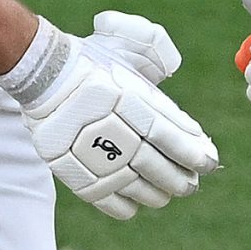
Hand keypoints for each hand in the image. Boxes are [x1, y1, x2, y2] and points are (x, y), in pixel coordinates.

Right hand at [0, 17, 217, 219]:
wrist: (42, 72)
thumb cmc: (92, 59)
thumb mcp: (129, 44)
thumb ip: (161, 59)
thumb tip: (178, 101)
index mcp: (128, 99)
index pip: (169, 135)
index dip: (193, 153)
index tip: (208, 162)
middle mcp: (112, 129)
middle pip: (155, 165)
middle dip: (179, 179)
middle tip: (191, 185)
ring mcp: (89, 152)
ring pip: (134, 186)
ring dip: (156, 194)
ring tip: (166, 194)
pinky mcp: (70, 169)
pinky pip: (104, 198)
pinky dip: (124, 205)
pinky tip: (135, 203)